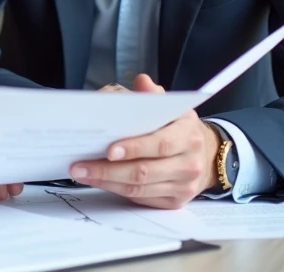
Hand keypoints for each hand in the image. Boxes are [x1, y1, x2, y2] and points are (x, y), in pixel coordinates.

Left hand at [71, 75, 216, 208]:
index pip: (160, 144)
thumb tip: (141, 81)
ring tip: (81, 173)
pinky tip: (98, 181)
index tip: (109, 150)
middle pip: (144, 171)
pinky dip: (116, 190)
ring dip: (106, 182)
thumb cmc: (178, 127)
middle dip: (107, 170)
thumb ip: (153, 96)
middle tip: (79, 166)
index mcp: (188, 134)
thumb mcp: (171, 107)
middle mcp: (189, 163)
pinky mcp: (174, 202)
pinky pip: (140, 199)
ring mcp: (183, 186)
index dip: (134, 148)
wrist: (204, 154)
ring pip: (138, 189)